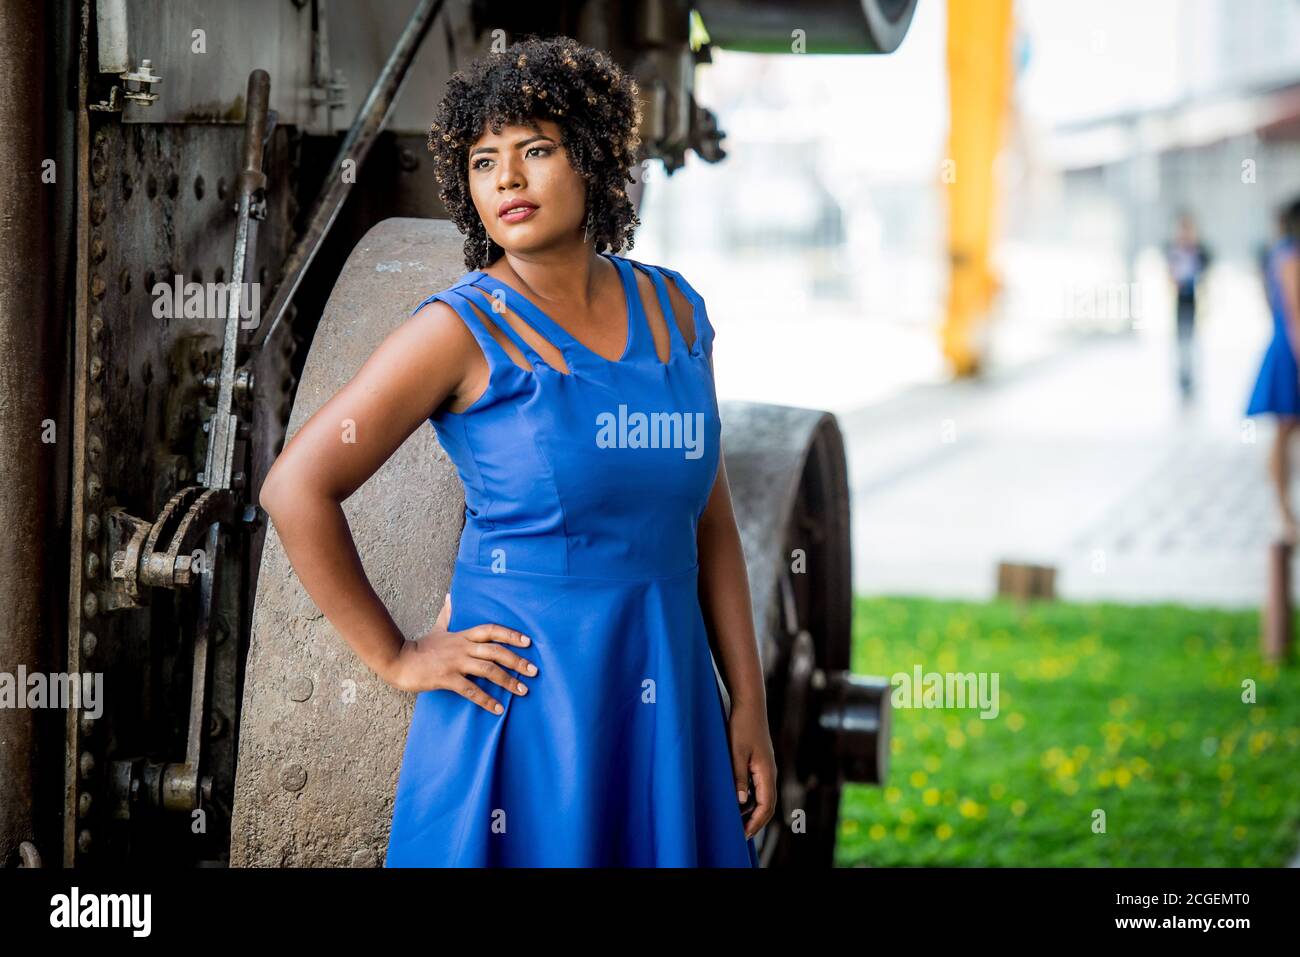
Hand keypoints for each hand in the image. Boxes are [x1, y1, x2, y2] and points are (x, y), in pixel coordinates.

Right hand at [386, 592, 537, 713]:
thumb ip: (448, 614)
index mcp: (463, 635)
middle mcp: (462, 647)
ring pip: (488, 670)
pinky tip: (498, 709)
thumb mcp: (437, 628)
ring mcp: (455, 663)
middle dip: (517, 660)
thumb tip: (451, 596)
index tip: (528, 642)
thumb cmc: (421, 647)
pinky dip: (486, 700)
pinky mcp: (446, 679)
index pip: (491, 630)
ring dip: (508, 681)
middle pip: (496, 651)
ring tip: (523, 691)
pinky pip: (471, 690)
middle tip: (534, 670)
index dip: (511, 634)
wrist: (399, 660)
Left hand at [727, 699, 776, 839]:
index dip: (756, 823)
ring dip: (754, 811)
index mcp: (766, 772)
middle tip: (742, 834)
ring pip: (764, 796)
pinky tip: (740, 801)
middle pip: (768, 805)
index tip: (744, 834)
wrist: (750, 705)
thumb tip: (740, 802)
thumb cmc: (742, 726)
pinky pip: (760, 787)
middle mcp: (770, 772)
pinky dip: (753, 799)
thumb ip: (738, 777)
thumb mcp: (736, 752)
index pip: (766, 806)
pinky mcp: (761, 763)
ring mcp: (767, 767)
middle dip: (757, 822)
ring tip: (739, 821)